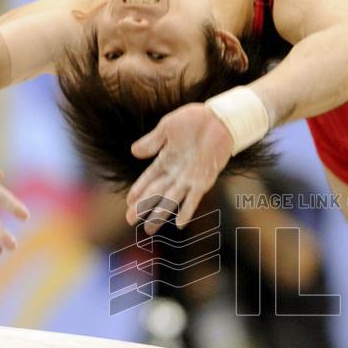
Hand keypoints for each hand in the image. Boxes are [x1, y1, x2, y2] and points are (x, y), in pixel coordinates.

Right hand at [126, 103, 232, 234]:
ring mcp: (189, 178)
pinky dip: (186, 211)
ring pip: (170, 200)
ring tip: (149, 229)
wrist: (219, 119)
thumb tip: (133, 152)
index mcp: (165, 159)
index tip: (128, 203)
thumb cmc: (193, 120)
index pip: (148, 179)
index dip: (138, 191)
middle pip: (155, 193)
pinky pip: (193, 199)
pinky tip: (179, 224)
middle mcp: (176, 172)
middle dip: (142, 207)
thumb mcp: (167, 127)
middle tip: (129, 220)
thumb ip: (152, 141)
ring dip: (160, 214)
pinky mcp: (204, 180)